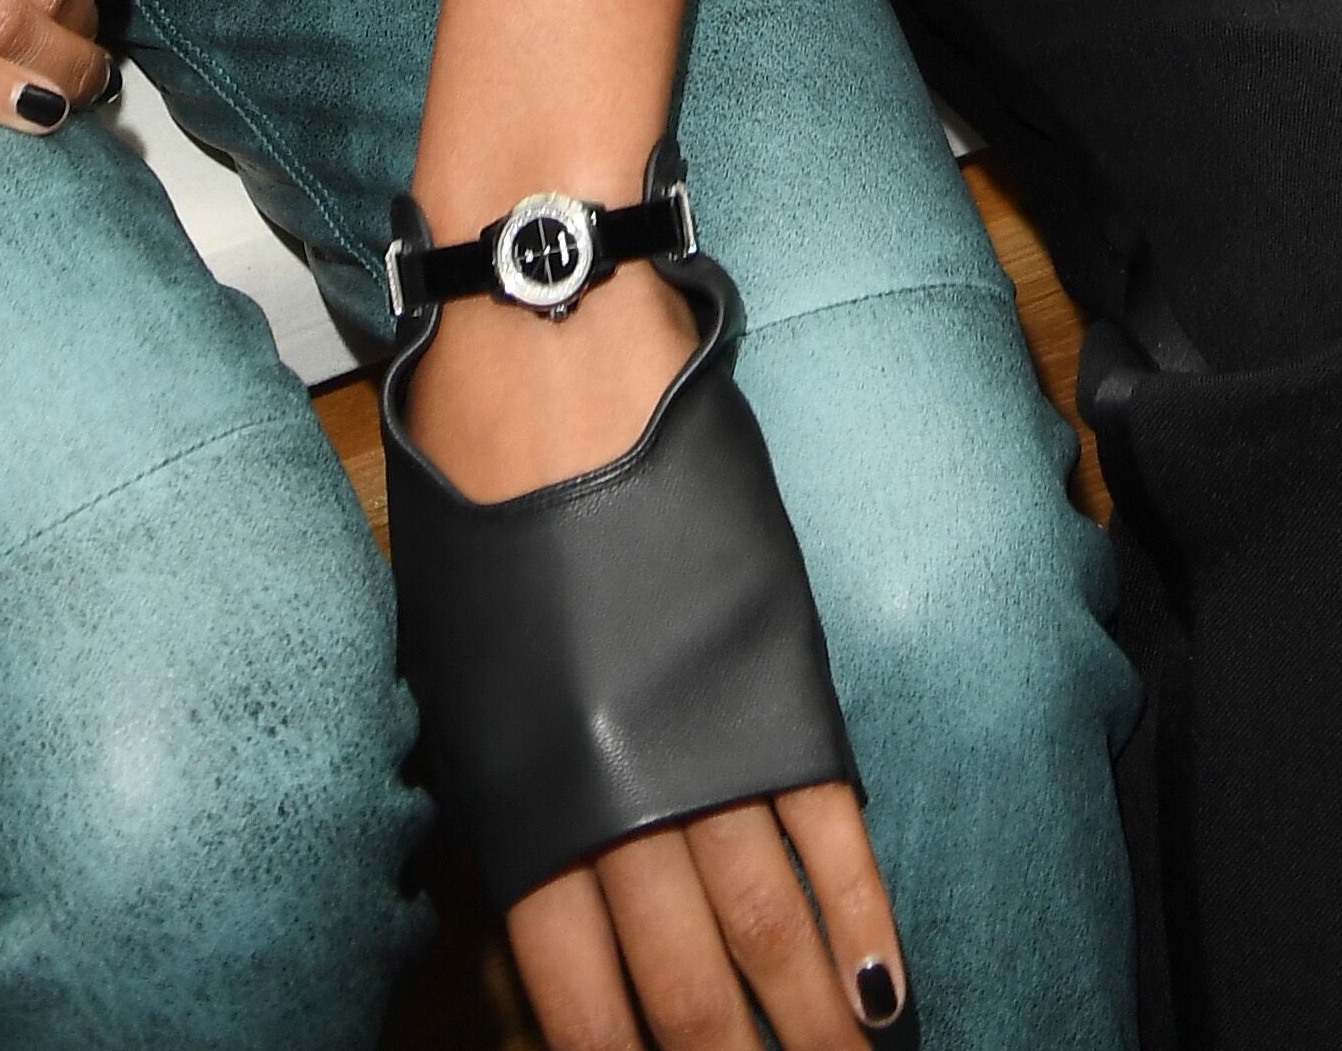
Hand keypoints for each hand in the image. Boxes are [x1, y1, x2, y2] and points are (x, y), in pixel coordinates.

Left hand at [411, 282, 904, 1050]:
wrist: (548, 358)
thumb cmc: (479, 509)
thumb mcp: (457, 669)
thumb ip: (505, 796)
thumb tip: (538, 920)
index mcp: (523, 796)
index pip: (572, 991)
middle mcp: (616, 788)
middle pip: (683, 984)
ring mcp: (706, 732)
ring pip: (766, 924)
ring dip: (806, 1026)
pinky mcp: (776, 671)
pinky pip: (828, 827)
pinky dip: (862, 921)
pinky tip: (885, 994)